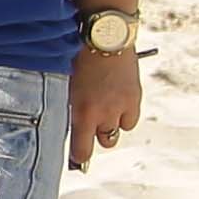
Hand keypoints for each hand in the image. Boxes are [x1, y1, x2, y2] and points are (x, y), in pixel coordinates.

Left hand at [70, 42, 146, 170]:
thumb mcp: (63, 83)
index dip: (80, 157)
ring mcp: (121, 106)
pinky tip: (116, 106)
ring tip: (102, 114)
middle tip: (89, 130)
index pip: (82, 148)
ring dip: (110, 127)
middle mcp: (103, 113)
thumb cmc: (74, 56)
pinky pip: (130, 120)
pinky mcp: (134, 97)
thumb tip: (66, 120)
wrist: (103, 38)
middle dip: (95, 138)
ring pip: (118, 131)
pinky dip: (124, 116)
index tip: (77, 160)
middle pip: (103, 141)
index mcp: (80, 111)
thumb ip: (67, 104)